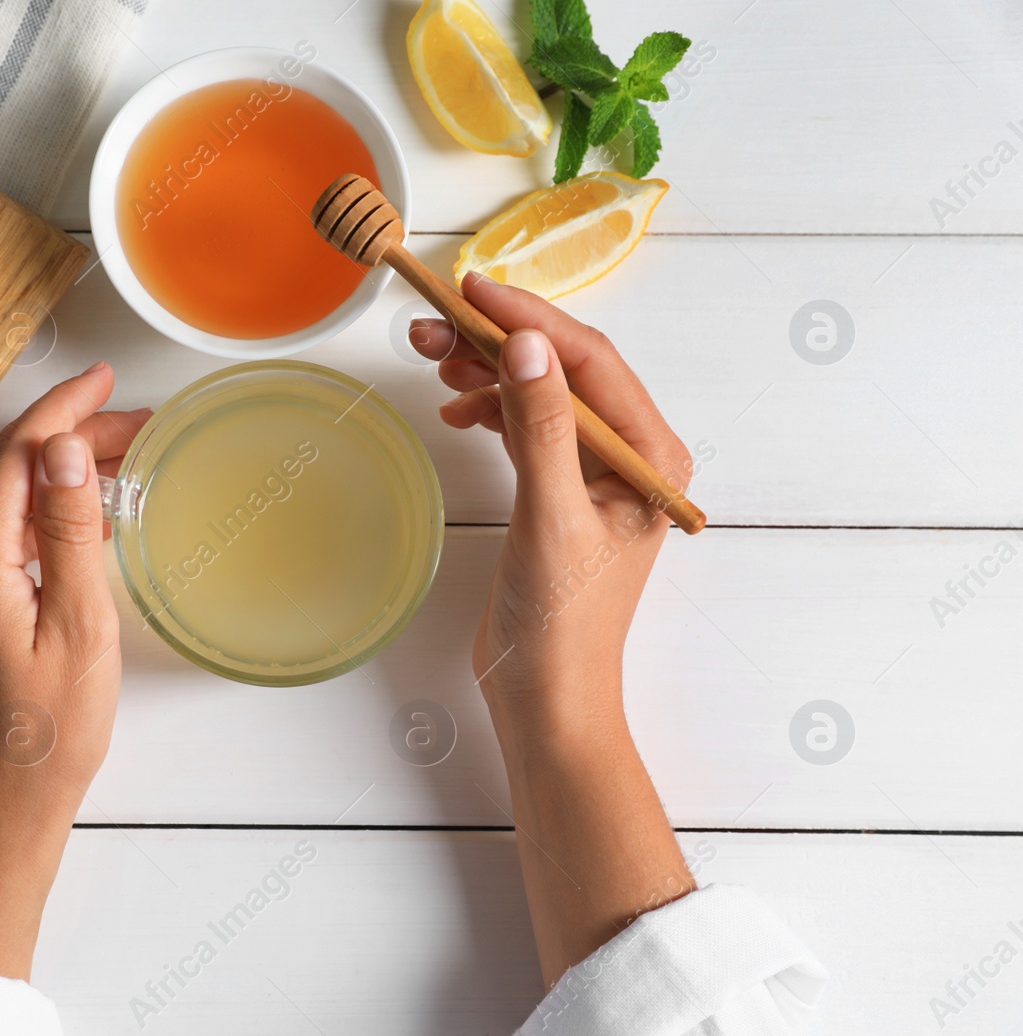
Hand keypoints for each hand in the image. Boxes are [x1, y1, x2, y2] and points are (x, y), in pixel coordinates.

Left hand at [0, 361, 150, 978]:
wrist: (2, 802)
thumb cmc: (50, 730)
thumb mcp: (78, 624)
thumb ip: (66, 529)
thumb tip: (63, 447)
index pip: (17, 454)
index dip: (63, 408)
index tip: (105, 379)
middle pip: (7, 469)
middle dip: (69, 436)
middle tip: (137, 425)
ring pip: (2, 497)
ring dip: (58, 471)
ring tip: (124, 460)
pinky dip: (41, 510)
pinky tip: (83, 515)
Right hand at [410, 273, 692, 728]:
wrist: (546, 698)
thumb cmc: (561, 623)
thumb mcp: (550, 517)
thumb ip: (542, 428)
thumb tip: (527, 345)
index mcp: (650, 456)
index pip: (589, 360)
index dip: (528, 318)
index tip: (470, 290)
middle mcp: (630, 456)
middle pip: (562, 368)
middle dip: (498, 340)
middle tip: (432, 325)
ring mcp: (593, 473)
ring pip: (538, 392)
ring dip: (487, 370)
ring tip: (433, 359)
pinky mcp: (558, 493)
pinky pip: (525, 424)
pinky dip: (488, 406)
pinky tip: (456, 407)